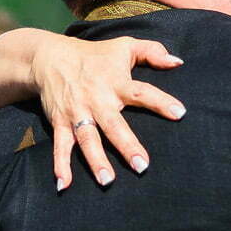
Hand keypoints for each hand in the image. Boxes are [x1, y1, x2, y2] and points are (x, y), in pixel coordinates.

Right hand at [30, 34, 186, 190]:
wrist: (51, 58)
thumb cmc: (95, 55)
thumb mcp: (125, 46)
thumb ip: (153, 52)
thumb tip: (178, 62)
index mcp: (116, 83)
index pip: (142, 93)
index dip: (160, 102)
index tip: (180, 113)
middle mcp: (97, 100)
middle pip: (113, 125)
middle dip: (127, 145)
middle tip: (142, 166)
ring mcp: (77, 113)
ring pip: (87, 139)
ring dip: (96, 160)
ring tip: (107, 181)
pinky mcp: (60, 122)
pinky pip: (60, 146)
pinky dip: (61, 165)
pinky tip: (65, 184)